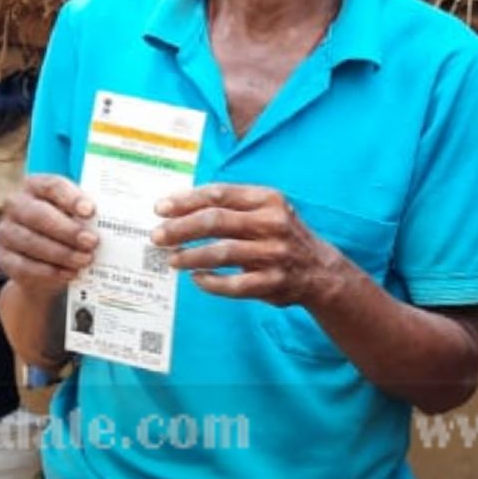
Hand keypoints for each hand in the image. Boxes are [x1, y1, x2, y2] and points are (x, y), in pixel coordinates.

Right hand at [0, 174, 96, 299]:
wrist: (45, 265)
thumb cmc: (66, 231)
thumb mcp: (76, 217)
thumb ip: (87, 215)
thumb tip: (114, 220)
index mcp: (35, 186)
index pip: (52, 185)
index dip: (71, 198)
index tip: (90, 211)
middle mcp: (16, 205)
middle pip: (39, 214)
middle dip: (68, 230)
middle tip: (92, 242)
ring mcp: (7, 231)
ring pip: (31, 241)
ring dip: (61, 253)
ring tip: (85, 260)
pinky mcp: (4, 257)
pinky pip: (24, 266)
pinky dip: (49, 271)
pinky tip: (69, 273)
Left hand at [152, 183, 349, 306]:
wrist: (319, 271)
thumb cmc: (279, 237)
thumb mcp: (264, 211)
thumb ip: (230, 206)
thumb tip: (176, 209)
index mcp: (268, 199)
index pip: (219, 194)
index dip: (186, 201)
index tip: (161, 208)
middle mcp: (273, 223)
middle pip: (216, 221)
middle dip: (180, 228)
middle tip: (157, 236)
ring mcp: (274, 254)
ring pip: (222, 253)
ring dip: (191, 257)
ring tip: (172, 259)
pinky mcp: (273, 282)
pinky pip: (233, 284)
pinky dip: (210, 282)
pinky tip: (197, 278)